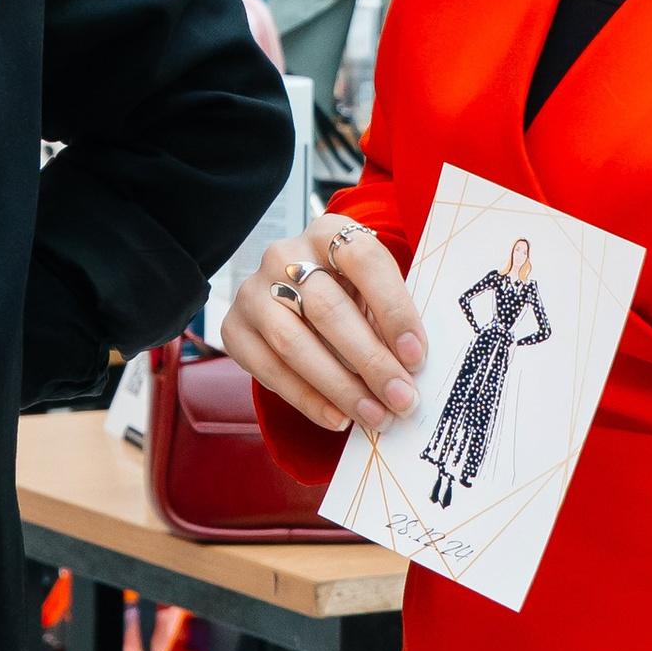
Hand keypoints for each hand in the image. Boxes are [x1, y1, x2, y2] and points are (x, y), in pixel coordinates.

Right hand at [221, 213, 427, 438]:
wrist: (294, 296)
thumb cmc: (348, 293)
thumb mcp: (372, 290)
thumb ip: (388, 318)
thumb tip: (410, 368)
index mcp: (329, 233)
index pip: (364, 261)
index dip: (393, 309)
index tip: (416, 356)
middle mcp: (284, 255)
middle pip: (326, 308)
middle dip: (370, 360)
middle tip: (402, 398)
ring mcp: (253, 291)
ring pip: (293, 343)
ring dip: (339, 387)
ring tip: (375, 416)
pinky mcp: (234, 328)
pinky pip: (269, 370)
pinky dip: (307, 399)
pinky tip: (338, 418)